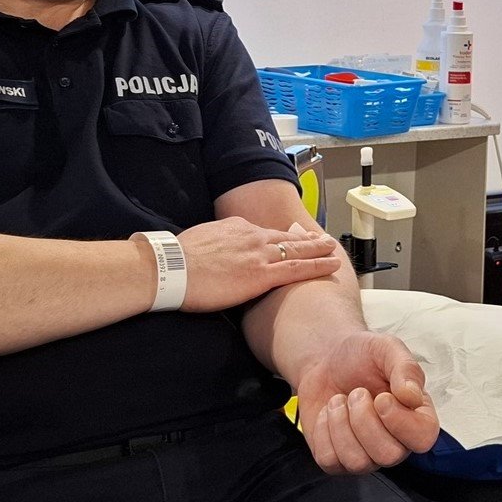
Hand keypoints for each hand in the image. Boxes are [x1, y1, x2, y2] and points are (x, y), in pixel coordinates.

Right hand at [136, 218, 339, 311]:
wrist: (170, 268)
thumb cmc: (176, 262)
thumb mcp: (199, 242)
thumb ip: (216, 245)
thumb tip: (218, 253)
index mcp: (235, 228)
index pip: (263, 232)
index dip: (279, 237)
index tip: (289, 238)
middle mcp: (252, 236)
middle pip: (285, 236)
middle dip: (306, 238)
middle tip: (322, 238)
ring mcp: (259, 254)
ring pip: (297, 249)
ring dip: (317, 249)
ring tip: (332, 248)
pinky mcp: (262, 274)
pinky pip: (297, 268)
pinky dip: (318, 265)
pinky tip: (332, 265)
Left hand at [295, 330, 439, 473]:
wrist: (324, 361)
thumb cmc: (360, 357)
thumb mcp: (386, 348)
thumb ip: (406, 368)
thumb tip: (413, 396)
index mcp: (415, 416)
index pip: (423, 439)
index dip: (401, 421)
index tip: (382, 397)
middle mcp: (395, 441)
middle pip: (389, 455)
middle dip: (364, 420)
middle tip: (357, 392)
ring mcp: (366, 455)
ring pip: (357, 462)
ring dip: (341, 423)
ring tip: (341, 400)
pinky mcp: (337, 460)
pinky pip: (330, 459)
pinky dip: (323, 430)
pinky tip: (329, 413)